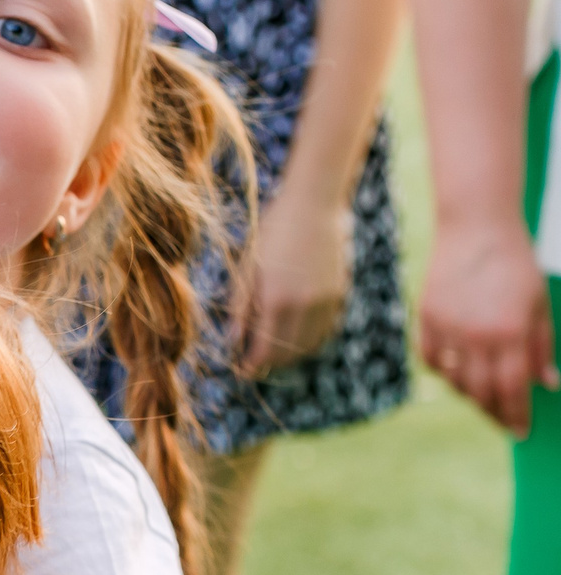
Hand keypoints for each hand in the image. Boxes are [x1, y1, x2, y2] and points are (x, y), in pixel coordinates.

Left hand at [237, 182, 354, 376]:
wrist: (314, 204)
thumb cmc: (273, 231)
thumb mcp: (248, 268)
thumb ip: (241, 308)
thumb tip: (234, 341)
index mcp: (277, 300)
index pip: (265, 349)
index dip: (252, 364)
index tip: (242, 370)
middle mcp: (305, 305)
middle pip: (288, 352)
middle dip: (270, 363)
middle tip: (256, 366)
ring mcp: (327, 300)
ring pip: (310, 344)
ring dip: (291, 354)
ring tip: (274, 354)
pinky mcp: (340, 292)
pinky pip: (326, 329)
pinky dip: (311, 339)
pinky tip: (297, 336)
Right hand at [417, 215, 556, 434]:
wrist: (477, 228)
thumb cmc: (517, 263)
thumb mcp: (540, 304)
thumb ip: (543, 346)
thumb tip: (547, 384)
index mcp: (512, 332)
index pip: (513, 388)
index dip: (517, 414)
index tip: (520, 431)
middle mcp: (478, 336)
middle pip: (482, 392)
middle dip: (494, 412)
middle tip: (503, 420)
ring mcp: (449, 328)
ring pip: (456, 380)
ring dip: (470, 393)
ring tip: (483, 395)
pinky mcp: (428, 319)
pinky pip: (433, 359)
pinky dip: (445, 371)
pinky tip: (458, 371)